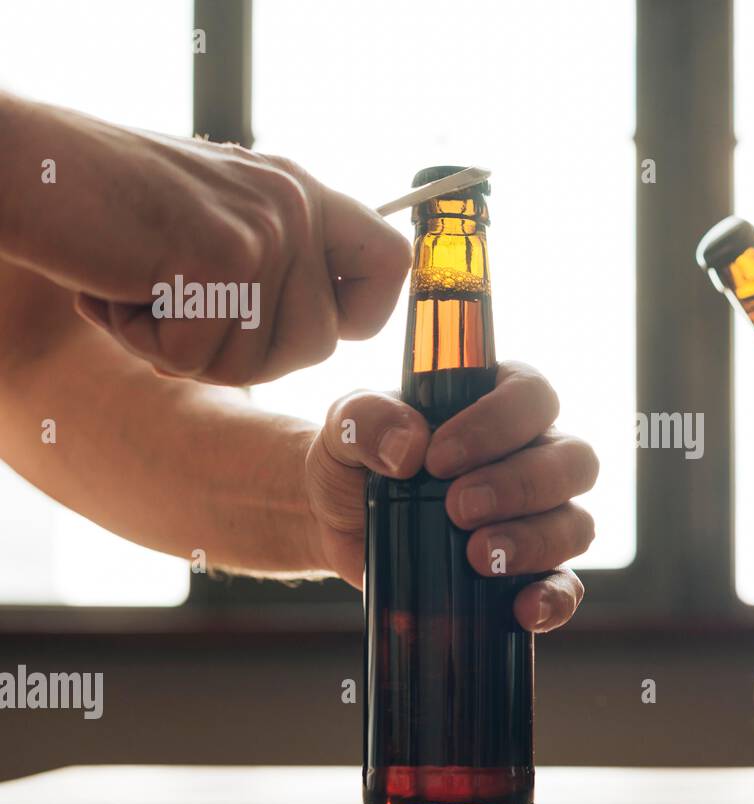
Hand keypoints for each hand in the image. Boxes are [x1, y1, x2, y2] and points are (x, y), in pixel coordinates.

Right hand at [2, 94, 409, 384]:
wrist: (22, 165)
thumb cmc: (106, 206)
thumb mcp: (211, 222)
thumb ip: (271, 263)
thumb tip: (322, 330)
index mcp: (301, 193)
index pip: (391, 263)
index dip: (361, 315)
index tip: (306, 323)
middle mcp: (295, 204)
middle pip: (318, 345)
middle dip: (245, 355)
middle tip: (178, 310)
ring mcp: (264, 228)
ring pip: (259, 362)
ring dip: (189, 350)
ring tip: (142, 285)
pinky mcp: (220, 257)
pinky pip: (200, 356)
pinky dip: (142, 340)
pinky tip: (115, 286)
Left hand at [302, 362, 597, 631]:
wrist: (335, 520)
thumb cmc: (357, 458)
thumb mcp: (346, 427)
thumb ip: (368, 419)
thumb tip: (409, 446)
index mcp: (500, 403)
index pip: (532, 396)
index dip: (499, 424)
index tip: (440, 458)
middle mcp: (534, 456)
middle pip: (574, 461)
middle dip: (521, 486)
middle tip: (459, 509)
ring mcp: (540, 517)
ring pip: (577, 524)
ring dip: (535, 541)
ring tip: (477, 556)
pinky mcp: (528, 573)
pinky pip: (565, 586)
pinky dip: (553, 599)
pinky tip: (521, 609)